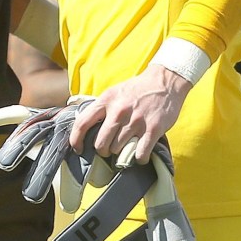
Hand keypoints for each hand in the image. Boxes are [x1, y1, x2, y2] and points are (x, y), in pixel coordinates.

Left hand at [69, 64, 192, 164]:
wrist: (165, 81)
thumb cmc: (137, 90)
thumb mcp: (114, 92)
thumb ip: (102, 108)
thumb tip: (85, 128)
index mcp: (106, 100)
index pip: (82, 123)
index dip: (76, 139)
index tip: (78, 149)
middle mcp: (119, 110)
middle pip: (101, 143)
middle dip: (103, 151)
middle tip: (109, 150)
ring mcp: (136, 120)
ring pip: (119, 150)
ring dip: (121, 154)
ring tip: (127, 148)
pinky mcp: (153, 129)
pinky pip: (140, 154)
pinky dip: (139, 159)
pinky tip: (140, 154)